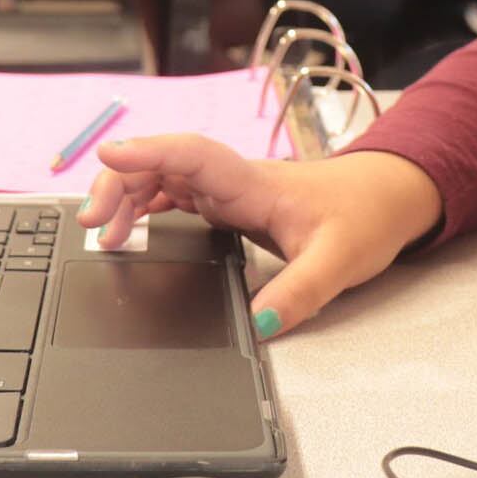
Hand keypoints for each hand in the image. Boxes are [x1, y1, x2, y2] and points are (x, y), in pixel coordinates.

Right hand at [75, 136, 441, 337]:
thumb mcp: (339, 261)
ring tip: (101, 236)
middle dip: (119, 185)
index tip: (108, 156)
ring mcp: (228, 190)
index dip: (148, 152)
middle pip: (161, 166)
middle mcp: (233, 181)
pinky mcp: (228, 203)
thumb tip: (260, 324)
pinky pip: (174, 195)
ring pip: (162, 179)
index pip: (192, 156)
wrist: (385, 200)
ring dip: (126, 198)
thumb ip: (300, 293)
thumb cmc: (364, 218)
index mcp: (254, 185)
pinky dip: (144, 207)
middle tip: (91, 226)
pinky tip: (127, 229)